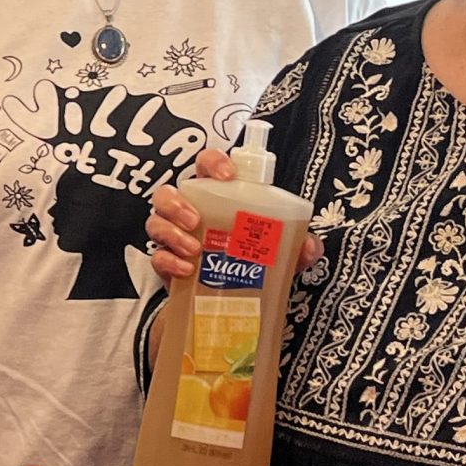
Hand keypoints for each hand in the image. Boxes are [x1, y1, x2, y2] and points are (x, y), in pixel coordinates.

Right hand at [146, 146, 324, 284]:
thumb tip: (310, 247)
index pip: (206, 165)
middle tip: (196, 219)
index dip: (212, 162)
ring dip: (170, 230)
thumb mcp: (279, 251)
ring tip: (193, 248)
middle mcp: (189, 211)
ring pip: (156, 220)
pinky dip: (168, 260)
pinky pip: (156, 256)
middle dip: (177, 202)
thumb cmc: (250, 261)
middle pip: (168, 191)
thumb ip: (296, 244)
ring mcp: (173, 237)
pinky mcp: (166, 264)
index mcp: (216, 197)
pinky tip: (186, 270)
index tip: (228, 176)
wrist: (228, 303)